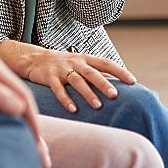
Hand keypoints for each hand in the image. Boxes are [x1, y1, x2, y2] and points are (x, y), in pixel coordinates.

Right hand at [0, 39, 136, 112]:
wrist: (34, 58)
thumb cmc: (63, 64)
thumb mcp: (80, 64)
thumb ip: (97, 72)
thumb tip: (120, 85)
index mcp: (86, 59)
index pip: (106, 63)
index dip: (120, 71)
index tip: (133, 81)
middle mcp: (75, 62)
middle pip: (91, 73)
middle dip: (103, 84)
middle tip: (114, 95)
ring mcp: (61, 69)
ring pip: (77, 81)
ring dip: (87, 93)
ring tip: (97, 106)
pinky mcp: (49, 77)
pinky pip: (58, 89)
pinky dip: (65, 99)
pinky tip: (73, 109)